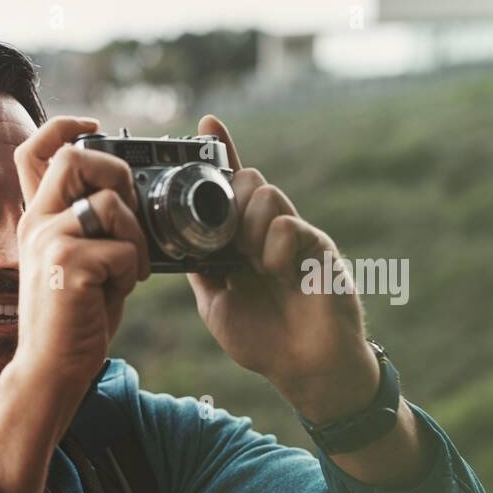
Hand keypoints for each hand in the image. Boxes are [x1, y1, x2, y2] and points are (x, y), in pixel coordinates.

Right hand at [10, 116, 150, 405]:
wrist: (52, 370)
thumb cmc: (74, 321)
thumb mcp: (79, 262)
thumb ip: (91, 226)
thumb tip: (130, 194)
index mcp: (37, 219)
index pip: (34, 151)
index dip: (65, 126)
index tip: (95, 128)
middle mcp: (36, 224)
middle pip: (73, 157)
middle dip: (115, 173)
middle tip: (128, 212)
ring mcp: (49, 242)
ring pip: (108, 204)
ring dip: (133, 236)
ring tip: (127, 269)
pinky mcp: (67, 265)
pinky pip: (121, 248)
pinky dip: (131, 270)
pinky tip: (117, 291)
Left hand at [188, 115, 377, 422]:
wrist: (305, 369)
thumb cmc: (263, 338)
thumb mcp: (215, 301)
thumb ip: (199, 267)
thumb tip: (173, 242)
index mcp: (244, 239)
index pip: (230, 187)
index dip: (221, 154)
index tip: (205, 123)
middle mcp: (270, 231)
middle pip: (247, 180)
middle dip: (227, 196)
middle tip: (225, 237)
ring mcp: (296, 236)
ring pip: (266, 195)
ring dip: (247, 221)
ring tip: (250, 257)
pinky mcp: (319, 250)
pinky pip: (289, 226)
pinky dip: (273, 244)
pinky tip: (273, 268)